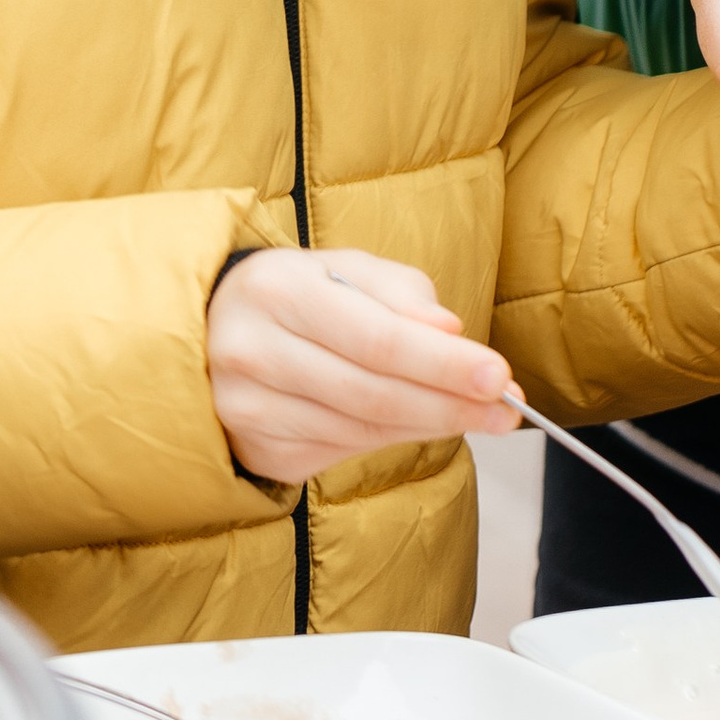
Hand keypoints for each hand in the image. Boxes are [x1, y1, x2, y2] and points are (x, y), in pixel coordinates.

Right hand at [206, 247, 520, 481]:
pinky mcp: (257, 450)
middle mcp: (253, 352)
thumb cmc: (299, 293)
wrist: (213, 329)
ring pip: (360, 431)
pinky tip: (414, 420)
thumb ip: (402, 294)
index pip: (377, 338)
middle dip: (450, 405)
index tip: (500, 377)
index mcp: (279, 290)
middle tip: (507, 410)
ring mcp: (248, 409)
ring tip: (476, 414)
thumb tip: (451, 333)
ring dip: (429, 426)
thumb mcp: (347, 268)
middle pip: (372, 393)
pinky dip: (389, 438)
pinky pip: (342, 451)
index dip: (443, 364)